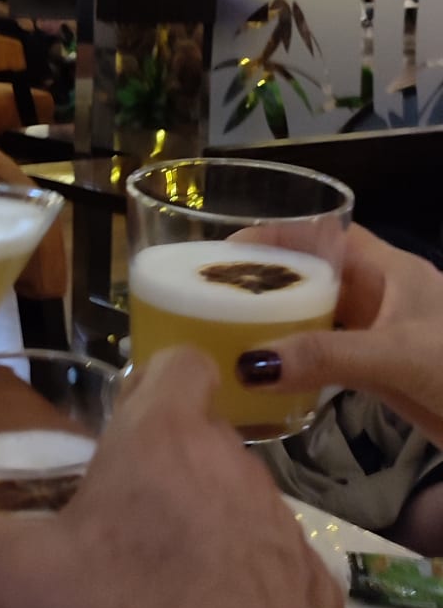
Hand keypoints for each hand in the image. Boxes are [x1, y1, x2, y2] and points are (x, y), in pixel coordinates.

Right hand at [0, 349, 351, 607]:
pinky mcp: (313, 602)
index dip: (144, 384)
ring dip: (188, 536)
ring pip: (228, 511)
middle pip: (194, 444)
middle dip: (148, 476)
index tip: (107, 426)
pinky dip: (229, 597)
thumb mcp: (11, 589)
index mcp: (166, 443)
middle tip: (93, 529)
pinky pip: (261, 576)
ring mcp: (285, 537)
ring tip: (136, 601)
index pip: (178, 364)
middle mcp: (238, 472)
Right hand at [236, 224, 442, 441]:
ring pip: (318, 315)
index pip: (326, 233)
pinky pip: (328, 355)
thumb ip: (326, 357)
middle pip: (314, 274)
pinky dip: (297, 359)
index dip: (278, 234)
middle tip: (212, 295)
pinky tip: (267, 374)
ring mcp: (382, 335)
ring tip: (225, 330)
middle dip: (267, 279)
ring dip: (278, 321)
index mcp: (391, 270)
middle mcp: (383, 296)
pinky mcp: (382, 372)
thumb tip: (249, 364)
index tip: (226, 251)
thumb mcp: (396, 357)